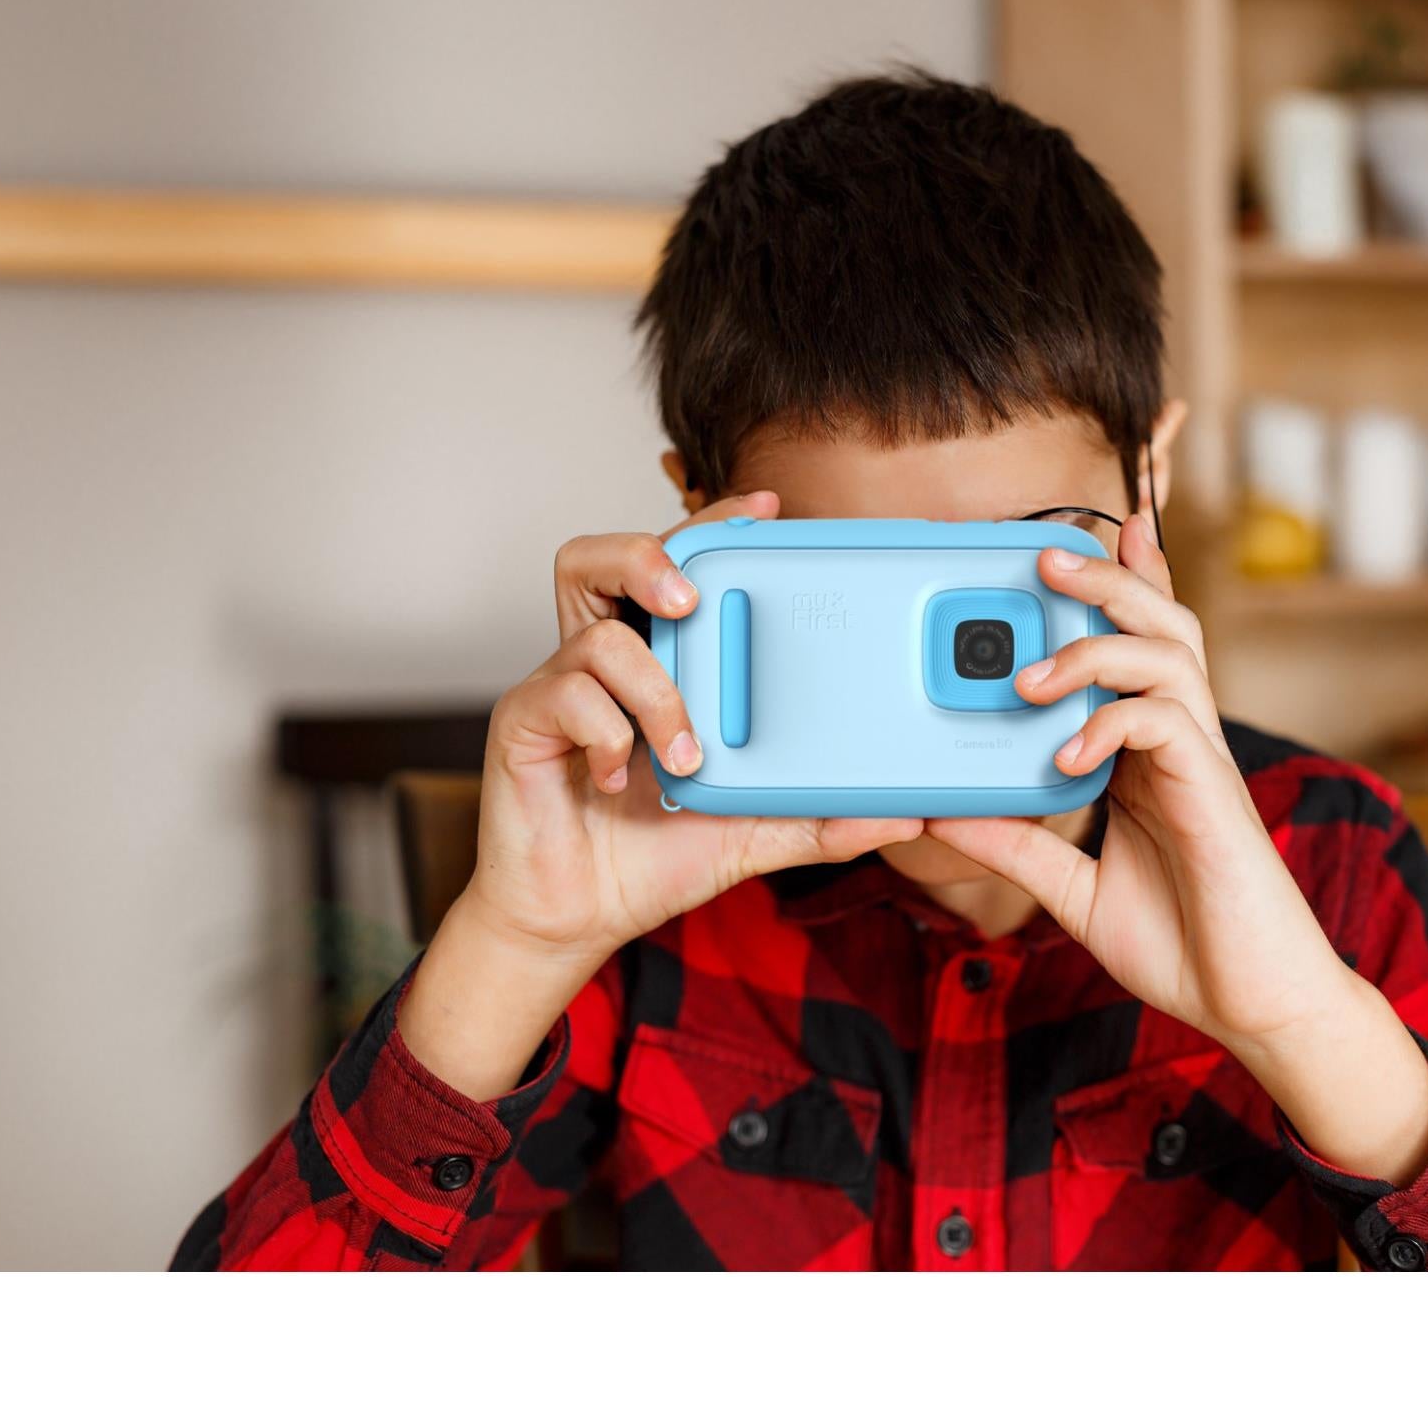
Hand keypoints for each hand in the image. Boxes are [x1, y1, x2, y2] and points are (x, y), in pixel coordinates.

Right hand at [402, 491, 918, 1098]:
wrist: (580, 918)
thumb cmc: (655, 855)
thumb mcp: (755, 833)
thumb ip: (821, 817)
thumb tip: (904, 815)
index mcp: (659, 662)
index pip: (679, 567)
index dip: (712, 523)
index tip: (765, 509)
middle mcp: (605, 660)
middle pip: (604, 558)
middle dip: (651, 557)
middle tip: (691, 599)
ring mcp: (560, 686)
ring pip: (595, 632)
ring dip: (653, 688)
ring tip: (683, 750)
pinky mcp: (523, 724)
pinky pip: (563, 695)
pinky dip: (607, 732)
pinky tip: (624, 777)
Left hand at [927, 514, 1427, 1183]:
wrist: (1252, 1006)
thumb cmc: (1183, 945)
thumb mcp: (1076, 893)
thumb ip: (1019, 848)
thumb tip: (944, 815)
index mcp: (1152, 754)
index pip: (1138, 649)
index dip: (1120, 587)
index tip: (1074, 542)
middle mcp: (1183, 743)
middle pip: (1160, 626)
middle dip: (1108, 580)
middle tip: (1044, 555)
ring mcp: (1203, 763)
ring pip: (1168, 656)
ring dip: (1097, 646)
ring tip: (1031, 673)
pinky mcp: (1214, 795)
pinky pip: (1167, 724)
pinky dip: (1111, 725)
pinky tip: (1067, 755)